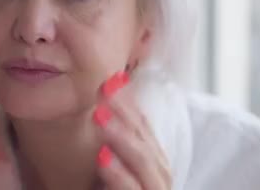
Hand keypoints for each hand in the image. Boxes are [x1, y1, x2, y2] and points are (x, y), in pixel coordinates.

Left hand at [93, 71, 171, 189]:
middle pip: (148, 144)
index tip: (113, 79)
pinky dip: (120, 176)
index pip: (146, 131)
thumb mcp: (110, 167)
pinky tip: (102, 157)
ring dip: (125, 141)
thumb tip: (110, 89)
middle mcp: (158, 182)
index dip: (131, 104)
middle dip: (127, 116)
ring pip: (147, 169)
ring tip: (101, 117)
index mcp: (152, 168)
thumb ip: (115, 140)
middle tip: (105, 90)